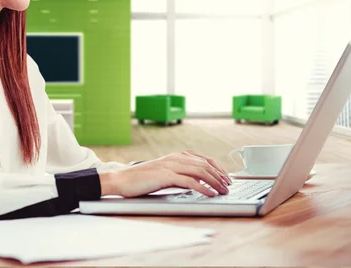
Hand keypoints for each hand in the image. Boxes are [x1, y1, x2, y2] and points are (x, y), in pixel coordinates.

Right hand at [100, 151, 231, 197]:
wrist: (121, 180)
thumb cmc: (140, 179)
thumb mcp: (163, 174)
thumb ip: (178, 175)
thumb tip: (196, 182)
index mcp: (175, 156)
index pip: (203, 159)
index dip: (217, 168)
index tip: (226, 178)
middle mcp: (174, 158)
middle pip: (204, 165)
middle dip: (220, 176)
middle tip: (228, 186)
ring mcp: (170, 166)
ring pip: (200, 171)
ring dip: (215, 182)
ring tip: (223, 191)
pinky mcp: (165, 176)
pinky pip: (190, 181)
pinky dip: (203, 188)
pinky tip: (210, 194)